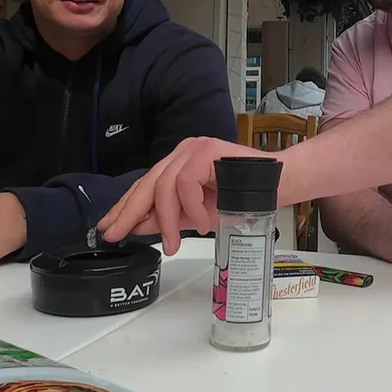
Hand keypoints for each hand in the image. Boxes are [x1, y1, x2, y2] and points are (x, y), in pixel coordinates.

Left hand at [98, 137, 272, 253]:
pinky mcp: (208, 150)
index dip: (124, 207)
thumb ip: (171, 218)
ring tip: (175, 243)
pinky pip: (186, 183)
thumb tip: (138, 226)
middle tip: (117, 234)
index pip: (144, 185)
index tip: (108, 227)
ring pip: (164, 187)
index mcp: (179, 164)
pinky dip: (192, 208)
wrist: (282, 185)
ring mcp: (196, 148)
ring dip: (168, 221)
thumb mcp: (199, 214)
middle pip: (147, 184)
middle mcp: (184, 151)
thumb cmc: (245, 197)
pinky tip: (203, 223)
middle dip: (130, 213)